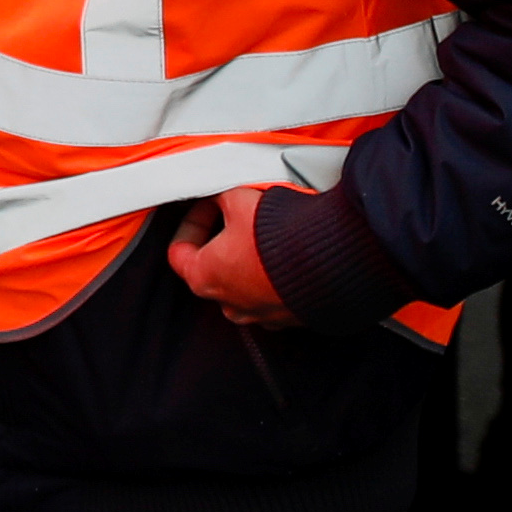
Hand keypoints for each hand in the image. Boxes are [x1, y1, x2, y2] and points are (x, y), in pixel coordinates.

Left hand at [167, 185, 298, 326]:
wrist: (332, 263)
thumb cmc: (278, 236)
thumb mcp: (239, 199)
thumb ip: (222, 197)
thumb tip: (221, 194)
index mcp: (204, 278)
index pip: (180, 251)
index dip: (191, 221)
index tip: (208, 205)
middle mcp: (229, 304)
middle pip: (213, 268)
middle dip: (223, 238)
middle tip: (237, 214)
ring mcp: (261, 315)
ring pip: (245, 282)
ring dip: (250, 258)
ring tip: (265, 232)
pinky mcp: (290, 317)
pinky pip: (275, 293)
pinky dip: (276, 275)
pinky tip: (288, 252)